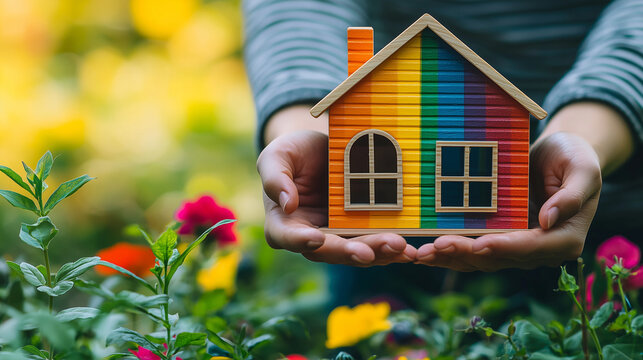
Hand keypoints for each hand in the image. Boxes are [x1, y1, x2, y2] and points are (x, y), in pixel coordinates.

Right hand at [257, 130, 416, 265]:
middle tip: (370, 252)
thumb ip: (275, 177)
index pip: (285, 236)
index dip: (300, 240)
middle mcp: (309, 236)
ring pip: (355, 252)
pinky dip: (390, 248)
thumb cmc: (293, 152)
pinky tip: (409, 249)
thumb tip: (287, 204)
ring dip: (377, 253)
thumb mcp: (278, 155)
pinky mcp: (359, 231)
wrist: (321, 148)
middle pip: (327, 251)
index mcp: (283, 222)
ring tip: (399, 247)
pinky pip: (374, 243)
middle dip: (350, 252)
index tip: (316, 238)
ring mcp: (336, 236)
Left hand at [415, 132, 601, 270]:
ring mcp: (517, 246)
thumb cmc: (575, 158)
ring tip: (422, 253)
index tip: (479, 244)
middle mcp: (540, 249)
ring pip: (481, 259)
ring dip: (451, 257)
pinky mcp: (499, 238)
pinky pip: (473, 249)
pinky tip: (426, 251)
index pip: (531, 247)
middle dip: (466, 253)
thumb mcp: (583, 169)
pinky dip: (450, 251)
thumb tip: (549, 220)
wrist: (561, 156)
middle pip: (499, 257)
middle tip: (436, 246)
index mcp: (564, 238)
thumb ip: (571, 195)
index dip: (504, 247)